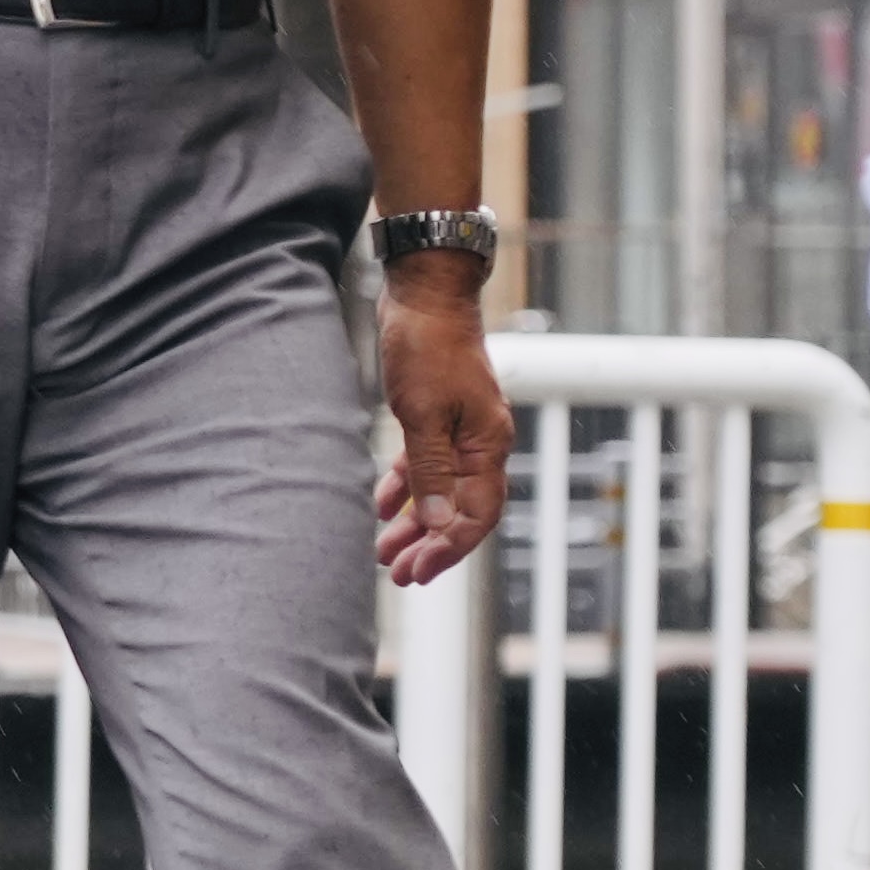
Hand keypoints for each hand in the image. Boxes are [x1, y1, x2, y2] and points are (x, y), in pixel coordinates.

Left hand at [368, 257, 512, 586]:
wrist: (425, 294)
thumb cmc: (427, 348)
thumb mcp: (422, 415)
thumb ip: (431, 469)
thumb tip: (440, 522)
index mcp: (487, 446)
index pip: (476, 515)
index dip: (448, 549)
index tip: (418, 574)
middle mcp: (481, 443)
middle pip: (460, 510)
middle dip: (430, 545)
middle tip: (397, 575)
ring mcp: (460, 430)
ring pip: (441, 491)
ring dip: (415, 522)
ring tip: (384, 551)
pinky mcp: (437, 415)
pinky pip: (425, 464)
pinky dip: (405, 487)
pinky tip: (382, 506)